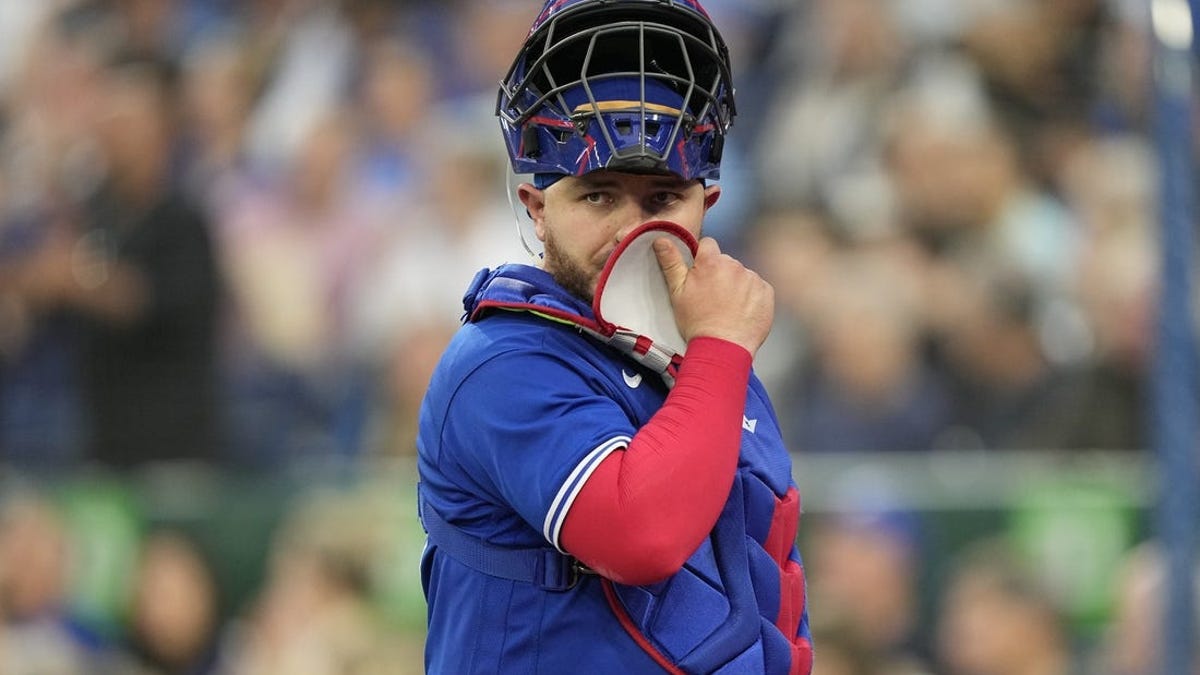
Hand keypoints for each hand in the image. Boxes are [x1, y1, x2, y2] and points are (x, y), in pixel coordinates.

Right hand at [654, 235, 773, 355]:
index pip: (708, 245)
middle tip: (712, 298)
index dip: (703, 259)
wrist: (722, 349)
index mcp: (711, 262)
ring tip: (728, 308)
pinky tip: (741, 312)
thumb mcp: (677, 293)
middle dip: (720, 274)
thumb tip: (661, 239)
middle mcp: (734, 265)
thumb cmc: (697, 323)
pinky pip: (758, 288)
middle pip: (726, 262)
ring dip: (736, 286)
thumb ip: (671, 262)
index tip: (700, 275)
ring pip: (742, 275)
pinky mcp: (766, 292)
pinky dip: (751, 296)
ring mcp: (753, 278)